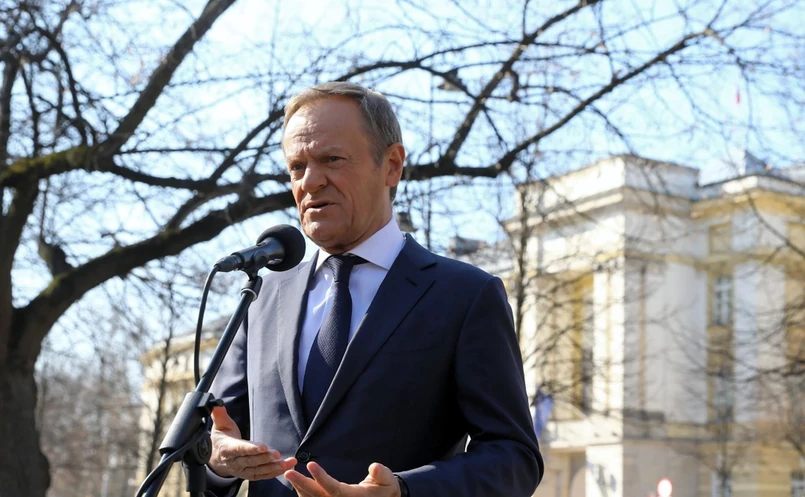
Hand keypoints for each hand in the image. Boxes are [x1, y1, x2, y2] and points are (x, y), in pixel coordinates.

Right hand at [208, 406, 296, 479]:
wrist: (217, 459)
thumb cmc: (221, 439)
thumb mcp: (219, 425)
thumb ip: (219, 415)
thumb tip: (217, 403)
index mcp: (227, 448)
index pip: (239, 449)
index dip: (251, 448)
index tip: (264, 447)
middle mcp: (234, 462)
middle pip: (250, 461)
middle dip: (265, 458)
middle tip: (277, 454)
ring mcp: (241, 470)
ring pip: (258, 470)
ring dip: (273, 467)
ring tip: (286, 464)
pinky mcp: (248, 475)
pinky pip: (261, 476)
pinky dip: (273, 473)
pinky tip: (284, 468)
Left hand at [285, 462, 400, 496]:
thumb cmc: (384, 490)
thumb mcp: (387, 481)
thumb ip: (382, 474)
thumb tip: (374, 466)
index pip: (333, 488)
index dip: (321, 478)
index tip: (310, 464)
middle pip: (317, 496)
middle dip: (301, 484)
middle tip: (288, 472)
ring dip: (299, 488)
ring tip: (289, 474)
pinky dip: (303, 493)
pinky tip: (296, 483)